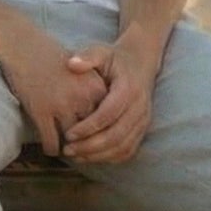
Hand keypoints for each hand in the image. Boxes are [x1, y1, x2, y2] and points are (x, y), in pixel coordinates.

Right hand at [0, 10, 107, 156]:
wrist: (24, 47)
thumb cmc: (53, 59)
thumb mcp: (83, 71)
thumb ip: (95, 93)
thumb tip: (104, 118)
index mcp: (96, 87)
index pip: (107, 120)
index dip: (102, 131)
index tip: (98, 138)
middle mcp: (81, 98)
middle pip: (92, 132)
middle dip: (89, 144)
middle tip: (84, 150)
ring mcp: (60, 106)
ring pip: (73, 141)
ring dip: (71, 150)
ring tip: (69, 152)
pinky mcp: (41, 112)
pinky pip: (51, 142)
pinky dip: (51, 149)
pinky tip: (50, 148)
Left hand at [62, 31, 160, 164]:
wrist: (140, 64)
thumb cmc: (115, 59)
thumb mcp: (102, 52)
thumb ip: (87, 57)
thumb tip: (71, 63)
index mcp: (129, 89)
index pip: (108, 114)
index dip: (88, 127)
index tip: (68, 134)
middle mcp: (139, 108)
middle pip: (116, 135)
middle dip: (90, 146)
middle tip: (67, 150)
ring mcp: (143, 121)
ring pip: (123, 147)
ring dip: (98, 155)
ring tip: (75, 155)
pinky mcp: (142, 130)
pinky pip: (128, 150)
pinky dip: (109, 158)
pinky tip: (89, 157)